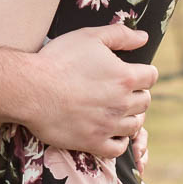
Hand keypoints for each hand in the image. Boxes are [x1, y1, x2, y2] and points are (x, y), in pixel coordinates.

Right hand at [25, 24, 152, 158]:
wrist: (30, 89)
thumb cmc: (58, 59)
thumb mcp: (89, 37)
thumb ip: (120, 35)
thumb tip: (144, 37)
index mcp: (125, 77)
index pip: (151, 77)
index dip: (143, 72)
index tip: (131, 72)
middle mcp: (122, 103)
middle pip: (145, 101)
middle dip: (136, 94)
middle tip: (119, 91)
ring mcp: (109, 125)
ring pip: (135, 125)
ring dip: (129, 117)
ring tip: (114, 110)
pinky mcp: (93, 142)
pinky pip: (119, 149)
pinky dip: (119, 141)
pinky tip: (109, 131)